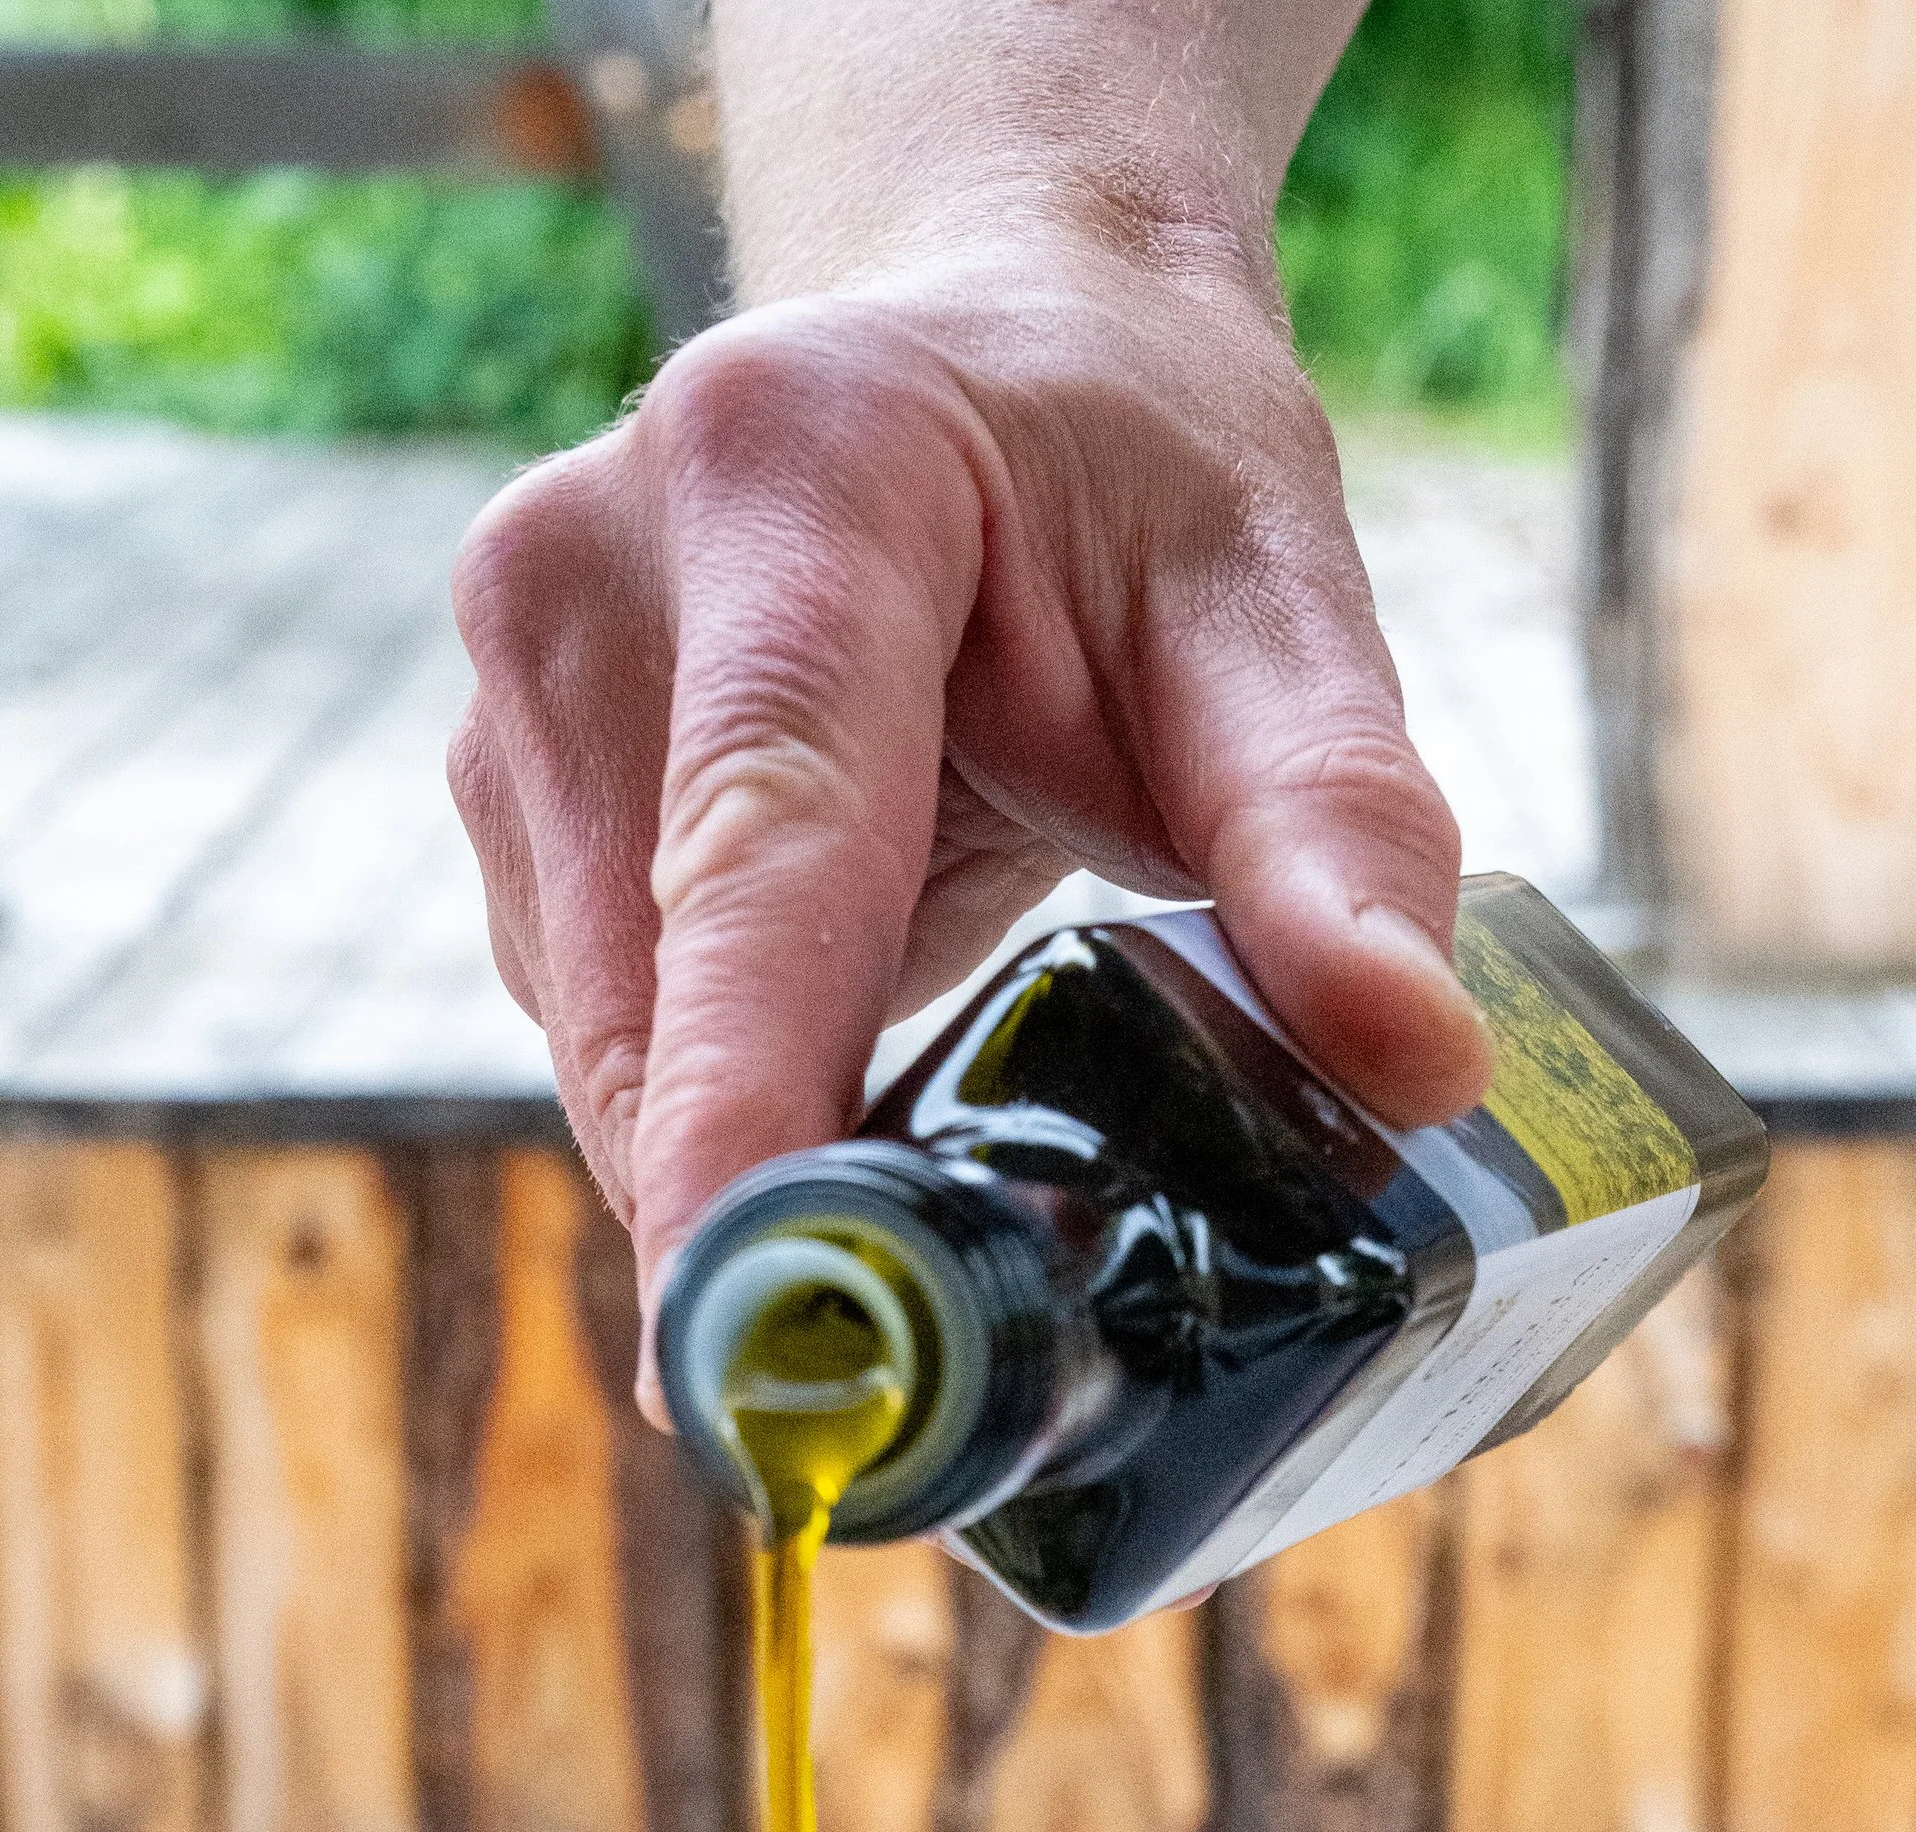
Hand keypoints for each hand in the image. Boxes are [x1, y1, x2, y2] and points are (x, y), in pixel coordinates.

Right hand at [446, 253, 1489, 1353]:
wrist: (981, 322)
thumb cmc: (1130, 453)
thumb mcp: (1278, 595)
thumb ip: (1337, 826)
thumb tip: (1415, 1068)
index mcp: (788, 482)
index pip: (757, 850)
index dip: (745, 1113)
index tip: (743, 1334)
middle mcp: (587, 574)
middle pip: (662, 1003)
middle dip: (768, 1221)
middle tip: (903, 1424)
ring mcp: (510, 688)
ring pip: (612, 1050)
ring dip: (750, 1167)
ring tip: (920, 1210)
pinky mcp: (501, 786)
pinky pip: (605, 1029)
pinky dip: (724, 1107)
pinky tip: (845, 1096)